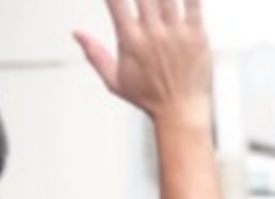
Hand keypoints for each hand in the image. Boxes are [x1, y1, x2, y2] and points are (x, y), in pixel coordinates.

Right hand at [75, 1, 212, 126]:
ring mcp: (176, 32)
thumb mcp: (113, 80)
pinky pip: (194, 2)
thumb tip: (77, 33)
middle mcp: (152, 33)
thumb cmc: (148, 98)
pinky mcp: (197, 33)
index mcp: (130, 41)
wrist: (180, 111)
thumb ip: (94, 53)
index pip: (116, 2)